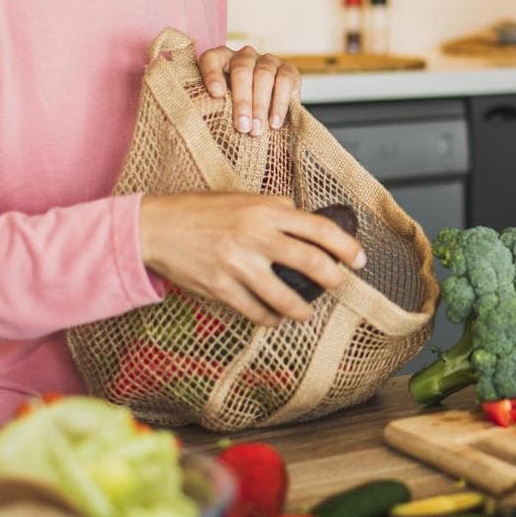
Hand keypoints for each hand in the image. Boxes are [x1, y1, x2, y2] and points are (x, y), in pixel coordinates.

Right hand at [139, 194, 364, 324]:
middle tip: (338, 284)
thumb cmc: (202, 211)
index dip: (346, 247)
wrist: (156, 227)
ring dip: (301, 310)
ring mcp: (237, 264)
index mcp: (265, 210)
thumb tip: (307, 222)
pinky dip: (269, 318)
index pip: (319, 229)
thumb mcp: (243, 198)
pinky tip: (273, 317)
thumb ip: (276, 209)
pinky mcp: (220, 288)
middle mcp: (255, 236)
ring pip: (285, 297)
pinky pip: (255, 311)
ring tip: (305, 312)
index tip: (359, 259)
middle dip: (333, 279)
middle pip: (311, 263)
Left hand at [198, 46, 300, 135]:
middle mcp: (244, 56)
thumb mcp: (218, 111)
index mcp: (221, 60)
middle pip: (241, 69)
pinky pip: (284, 80)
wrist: (267, 121)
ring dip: (260, 105)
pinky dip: (279, 103)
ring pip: (263, 74)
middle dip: (242, 100)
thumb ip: (205, 109)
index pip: (212, 58)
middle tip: (242, 127)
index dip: (212, 74)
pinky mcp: (288, 70)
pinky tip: (274, 123)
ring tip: (256, 130)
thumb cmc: (234, 115)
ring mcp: (267, 61)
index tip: (216, 95)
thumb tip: (189, 116)